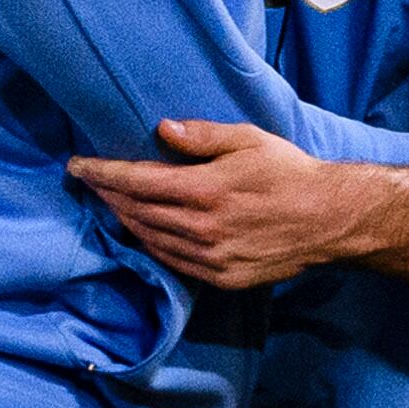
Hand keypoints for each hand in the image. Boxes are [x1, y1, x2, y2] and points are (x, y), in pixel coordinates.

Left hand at [68, 117, 371, 288]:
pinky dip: (149, 244)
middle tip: (89, 180)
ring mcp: (210, 258)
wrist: (330, 221)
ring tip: (109, 202)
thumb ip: (202, 136)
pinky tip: (142, 230)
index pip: (137, 182)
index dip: (103, 173)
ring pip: (149, 239)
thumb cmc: (290, 172)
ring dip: (123, 220)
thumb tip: (161, 130)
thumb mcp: (249, 140)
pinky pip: (171, 261)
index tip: (78, 165)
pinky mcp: (220, 277)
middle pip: (136, 212)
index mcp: (205, 190)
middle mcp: (202, 228)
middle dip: (107, 195)